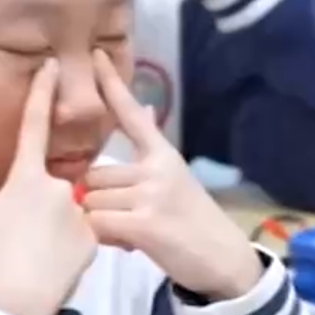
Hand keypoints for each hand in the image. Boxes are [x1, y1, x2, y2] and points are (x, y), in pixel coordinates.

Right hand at [0, 60, 97, 314]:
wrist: (18, 304)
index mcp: (26, 177)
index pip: (34, 125)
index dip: (43, 93)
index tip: (54, 64)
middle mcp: (58, 186)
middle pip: (49, 182)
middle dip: (36, 204)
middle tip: (19, 238)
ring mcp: (79, 211)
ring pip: (66, 210)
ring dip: (53, 226)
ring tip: (34, 256)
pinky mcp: (95, 238)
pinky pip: (82, 234)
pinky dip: (68, 245)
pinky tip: (52, 265)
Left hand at [83, 50, 264, 299]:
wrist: (223, 261)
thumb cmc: (194, 222)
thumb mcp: (177, 177)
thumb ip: (152, 149)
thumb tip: (145, 109)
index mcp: (163, 154)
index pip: (132, 113)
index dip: (111, 85)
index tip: (93, 54)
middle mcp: (156, 168)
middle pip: (94, 175)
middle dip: (99, 200)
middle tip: (126, 219)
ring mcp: (151, 194)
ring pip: (91, 201)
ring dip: (101, 222)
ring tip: (131, 233)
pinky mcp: (145, 223)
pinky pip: (98, 223)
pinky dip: (105, 237)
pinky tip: (128, 244)